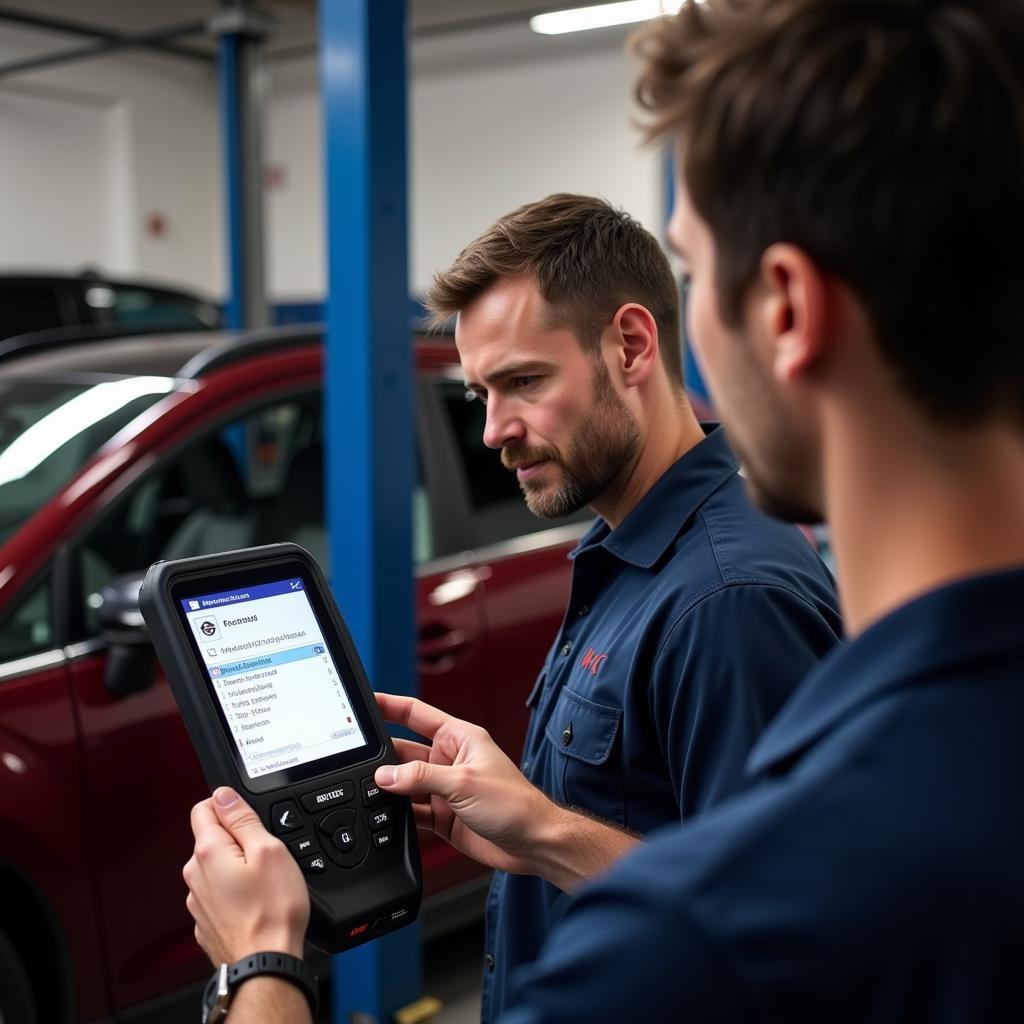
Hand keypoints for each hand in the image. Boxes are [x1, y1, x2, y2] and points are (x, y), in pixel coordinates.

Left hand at [183, 787, 308, 964]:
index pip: (204, 807)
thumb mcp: (269, 850)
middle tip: (266, 854)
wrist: (265, 964)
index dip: (229, 804)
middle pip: (211, 838)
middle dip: (237, 838)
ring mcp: (198, 901)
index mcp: (208, 853)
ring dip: (236, 866)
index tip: (250, 817)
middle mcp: (195, 876)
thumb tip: (224, 795)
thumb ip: (243, 819)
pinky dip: (234, 891)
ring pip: (216, 867)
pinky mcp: (206, 921)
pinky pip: (218, 893)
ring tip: (264, 883)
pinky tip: (255, 902)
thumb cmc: (272, 912)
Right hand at [374, 693, 554, 875]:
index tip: (365, 701)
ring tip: (368, 790)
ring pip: (405, 783)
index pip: (416, 714)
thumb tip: (386, 775)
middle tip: (356, 760)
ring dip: (389, 788)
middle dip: (383, 756)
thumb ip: (421, 778)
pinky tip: (385, 816)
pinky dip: (398, 814)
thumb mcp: (464, 782)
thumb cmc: (515, 804)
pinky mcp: (442, 816)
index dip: (390, 705)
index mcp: (459, 738)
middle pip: (405, 751)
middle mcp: (449, 760)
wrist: (532, 844)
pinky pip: (411, 810)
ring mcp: (445, 789)